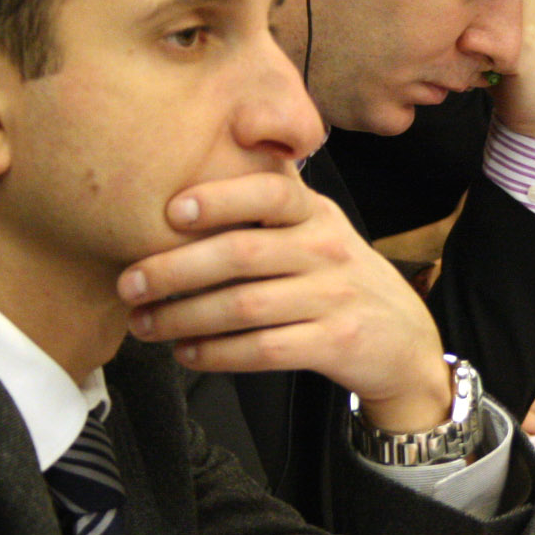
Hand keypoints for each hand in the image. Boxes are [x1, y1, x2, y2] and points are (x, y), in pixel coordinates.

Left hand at [120, 168, 452, 432]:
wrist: (406, 341)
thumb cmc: (339, 280)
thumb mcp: (320, 230)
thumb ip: (271, 207)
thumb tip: (189, 182)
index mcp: (317, 214)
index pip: (271, 191)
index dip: (221, 198)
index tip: (171, 210)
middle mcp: (327, 250)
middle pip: (242, 253)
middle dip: (176, 268)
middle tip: (128, 283)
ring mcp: (334, 298)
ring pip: (244, 307)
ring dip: (184, 317)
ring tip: (144, 324)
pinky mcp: (335, 344)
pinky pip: (264, 349)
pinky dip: (217, 353)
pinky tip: (186, 353)